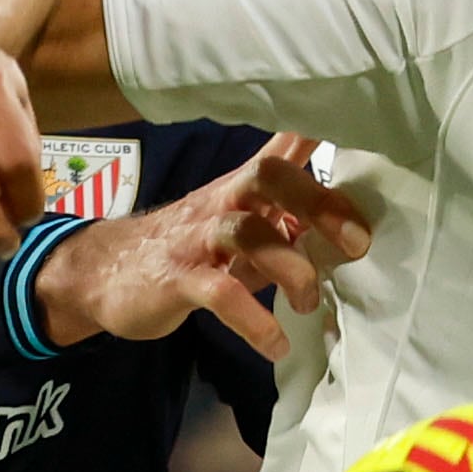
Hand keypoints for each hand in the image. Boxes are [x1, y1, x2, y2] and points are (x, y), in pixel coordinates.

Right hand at [30, 134, 372, 359]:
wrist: (104, 272)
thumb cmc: (188, 246)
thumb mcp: (238, 221)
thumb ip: (286, 212)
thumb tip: (348, 214)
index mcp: (242, 187)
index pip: (281, 147)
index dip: (317, 130)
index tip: (368, 128)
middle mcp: (221, 201)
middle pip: (267, 176)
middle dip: (318, 202)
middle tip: (357, 243)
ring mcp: (197, 238)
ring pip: (245, 232)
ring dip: (290, 267)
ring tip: (309, 303)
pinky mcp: (176, 278)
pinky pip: (219, 294)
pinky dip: (253, 321)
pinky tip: (275, 343)